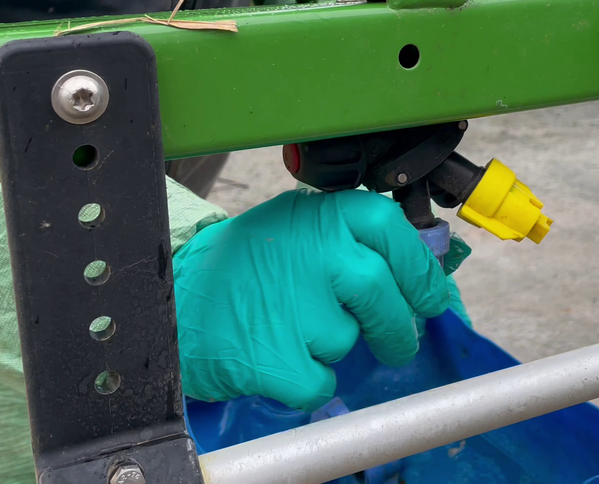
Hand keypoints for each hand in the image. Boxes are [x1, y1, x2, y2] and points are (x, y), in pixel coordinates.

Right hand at [173, 189, 448, 409]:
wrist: (168, 304)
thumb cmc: (237, 268)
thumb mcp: (290, 229)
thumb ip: (344, 241)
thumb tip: (414, 270)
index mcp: (315, 216)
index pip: (387, 226)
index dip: (418, 265)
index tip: (431, 295)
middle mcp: (310, 252)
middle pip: (380, 291)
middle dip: (396, 325)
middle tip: (397, 342)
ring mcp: (294, 305)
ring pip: (346, 339)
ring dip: (330, 347)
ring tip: (290, 332)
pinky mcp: (277, 357)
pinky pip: (320, 381)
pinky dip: (307, 382)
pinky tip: (278, 359)